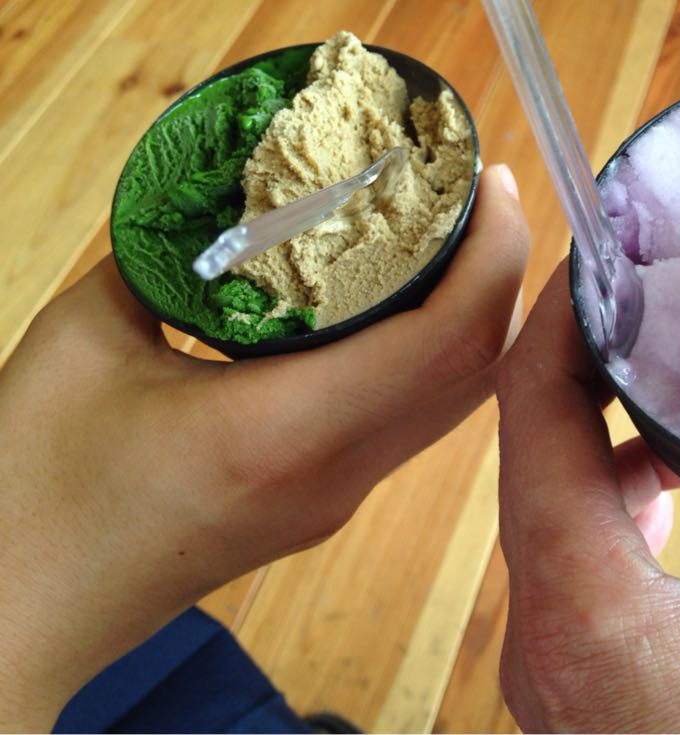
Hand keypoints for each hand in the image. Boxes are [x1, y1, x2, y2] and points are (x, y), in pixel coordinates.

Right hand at [0, 164, 527, 730]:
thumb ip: (160, 259)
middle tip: (479, 196)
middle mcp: (337, 472)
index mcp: (285, 429)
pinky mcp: (325, 502)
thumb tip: (218, 206)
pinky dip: (434, 355)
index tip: (489, 184)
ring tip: (456, 239)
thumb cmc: (33, 487)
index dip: (490, 256)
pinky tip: (405, 307)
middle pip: (471, 370)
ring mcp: (339, 496)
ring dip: (473, 317)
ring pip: (452, 401)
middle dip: (499, 276)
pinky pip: (412, 420)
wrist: (29, 609)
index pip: (444, 340)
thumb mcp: (84, 343)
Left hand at [495, 264, 679, 732]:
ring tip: (667, 359)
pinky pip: (561, 550)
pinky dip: (605, 489)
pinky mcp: (573, 677)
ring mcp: (548, 661)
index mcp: (589, 616)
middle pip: (527, 444)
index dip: (565, 316)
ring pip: (541, 498)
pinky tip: (666, 467)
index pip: (531, 412)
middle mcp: (541, 637)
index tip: (609, 255)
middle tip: (654, 286)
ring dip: (595, 422)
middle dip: (587, 353)